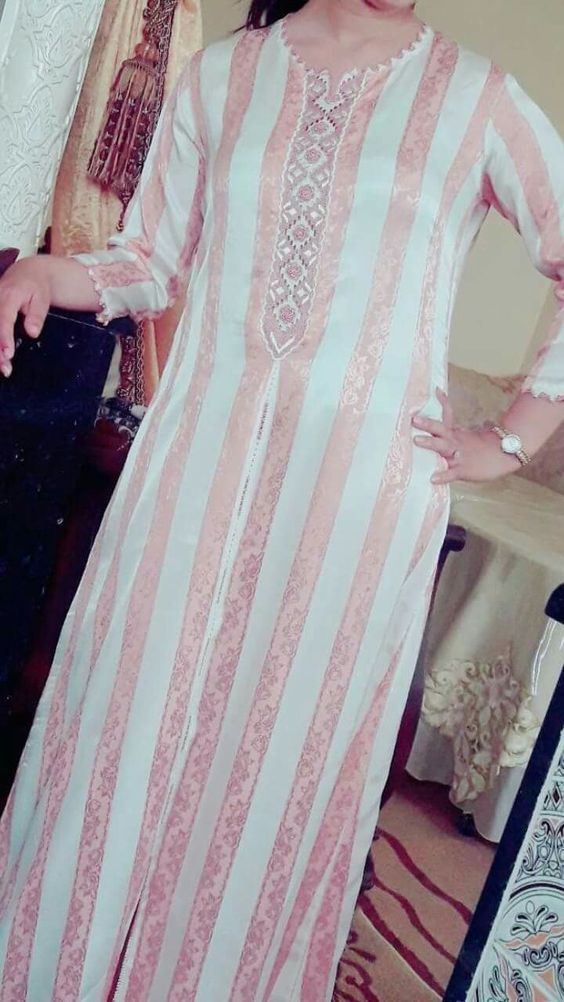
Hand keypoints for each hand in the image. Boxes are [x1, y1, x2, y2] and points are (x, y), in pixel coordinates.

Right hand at [0, 258, 50, 377]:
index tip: (8, 354)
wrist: (27, 273)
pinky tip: (0, 358)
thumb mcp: (42, 299)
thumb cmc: (37, 287)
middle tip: (5, 368)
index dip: (4, 337)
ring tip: (4, 368)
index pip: (4, 318)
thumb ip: (37, 316)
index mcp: (9, 295)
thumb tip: (33, 332)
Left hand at [412, 388, 521, 484]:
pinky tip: (433, 478)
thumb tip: (446, 413)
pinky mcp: (464, 470)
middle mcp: (456, 442)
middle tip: (414, 419)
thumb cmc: (483, 447)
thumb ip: (453, 428)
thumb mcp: (466, 434)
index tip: (436, 390)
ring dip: (431, 443)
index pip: (448, 415)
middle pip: (441, 429)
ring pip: (443, 448)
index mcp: (456, 433)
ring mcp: (459, 455)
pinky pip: (452, 473)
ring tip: (417, 440)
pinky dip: (442, 476)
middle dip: (427, 424)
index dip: (442, 402)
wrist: (504, 456)